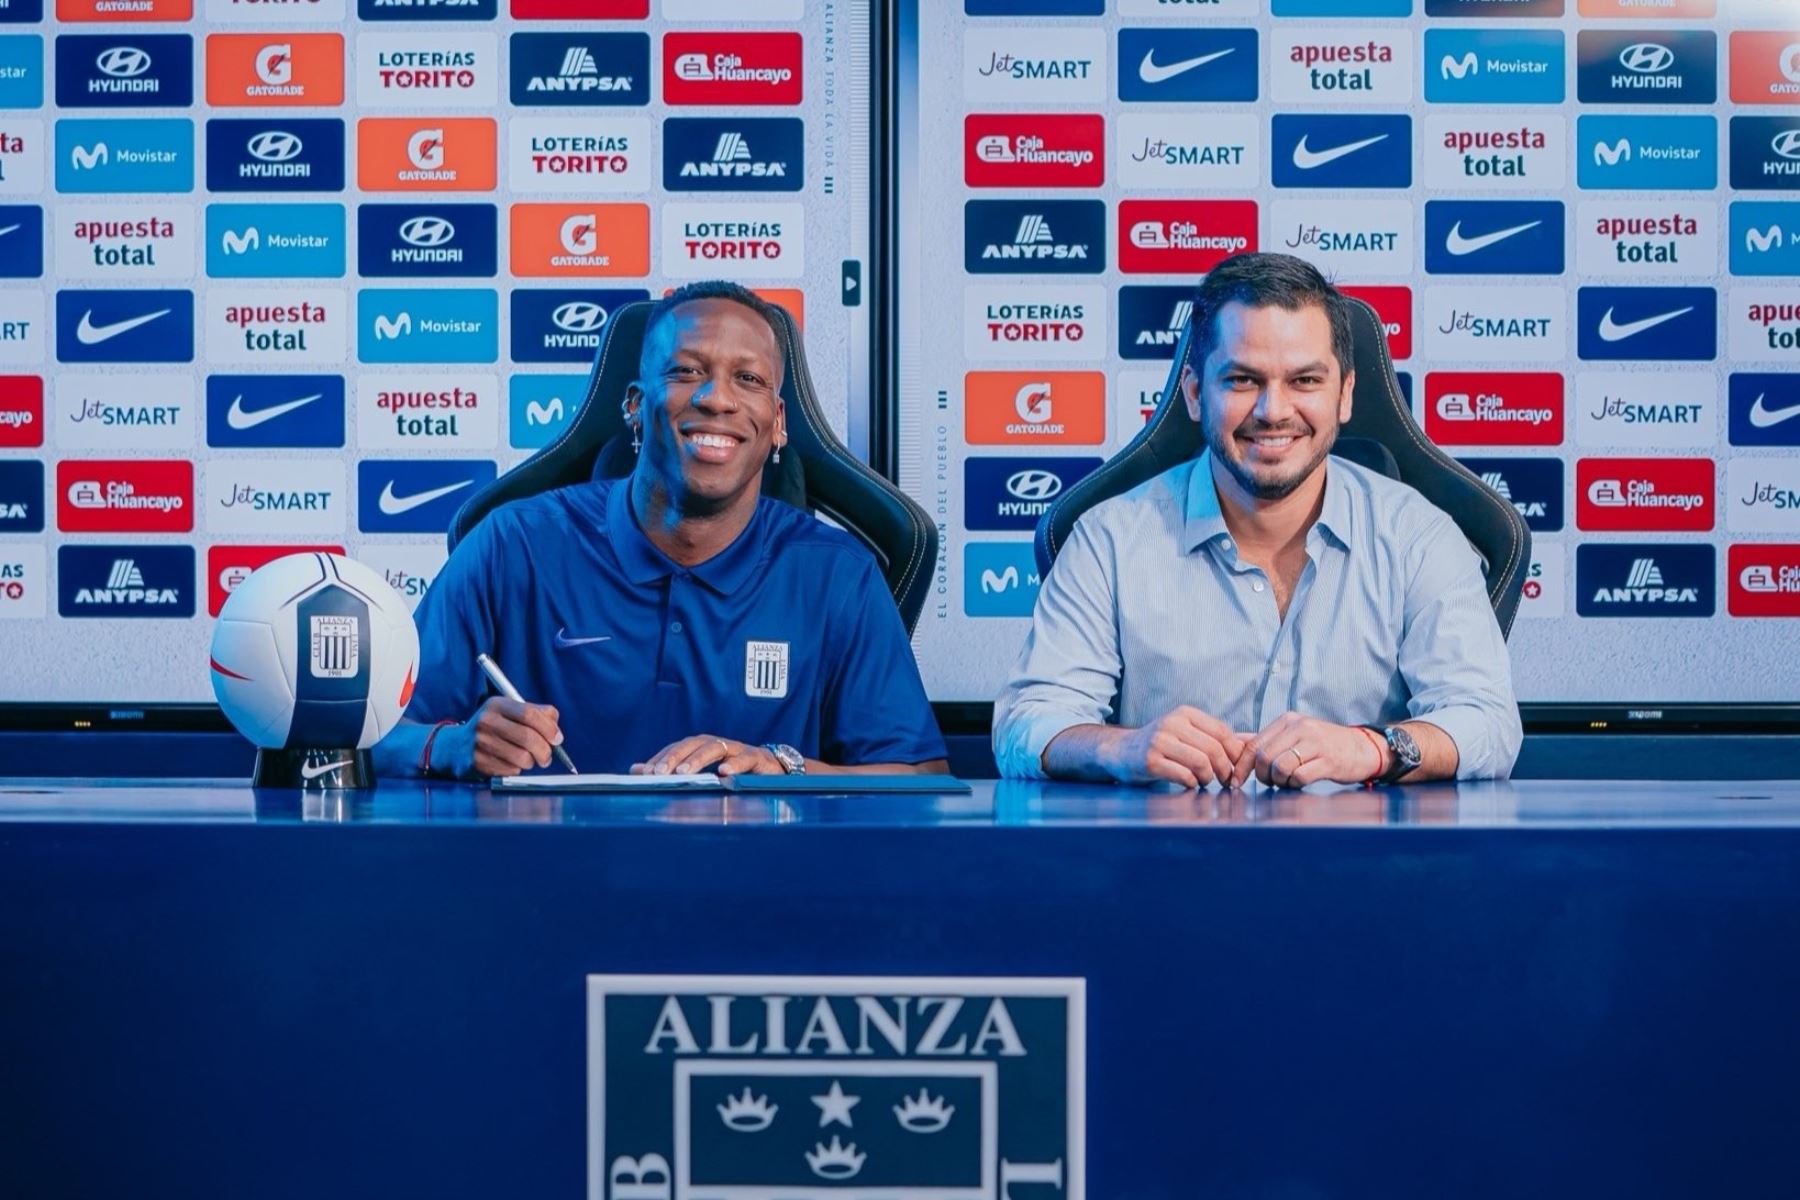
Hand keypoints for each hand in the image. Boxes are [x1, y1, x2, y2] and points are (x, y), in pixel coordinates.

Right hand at [455, 697, 563, 777]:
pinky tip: (509, 763)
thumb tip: (556, 730)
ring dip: (531, 762)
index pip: (530, 714)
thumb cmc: (492, 728)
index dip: (549, 728)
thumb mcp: (509, 712)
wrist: (455, 746)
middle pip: (528, 738)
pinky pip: (511, 770)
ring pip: (522, 758)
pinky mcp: (478, 762)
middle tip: (547, 756)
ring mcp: (480, 743)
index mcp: (497, 705)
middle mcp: (486, 722)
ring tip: (527, 758)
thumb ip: (536, 713)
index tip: (557, 739)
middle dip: (545, 750)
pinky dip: (517, 770)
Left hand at [633, 735, 783, 776]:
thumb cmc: (735, 770)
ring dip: (698, 760)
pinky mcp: (757, 758)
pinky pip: (746, 759)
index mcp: (703, 747)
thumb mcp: (703, 773)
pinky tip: (724, 773)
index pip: (677, 748)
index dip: (661, 758)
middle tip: (659, 772)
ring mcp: (738, 749)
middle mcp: (718, 744)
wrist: (773, 770)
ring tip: (685, 773)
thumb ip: (671, 770)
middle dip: (675, 756)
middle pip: (693, 743)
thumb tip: (636, 769)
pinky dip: (735, 765)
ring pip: (716, 748)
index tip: (644, 772)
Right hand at [1100, 706, 1245, 788]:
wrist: (1120, 751)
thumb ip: (1219, 737)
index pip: (1222, 731)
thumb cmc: (1161, 745)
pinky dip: (1192, 784)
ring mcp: (1159, 742)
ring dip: (1208, 778)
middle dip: (1225, 770)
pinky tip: (1189, 784)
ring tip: (1205, 781)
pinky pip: (1184, 776)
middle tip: (1225, 781)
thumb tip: (1254, 741)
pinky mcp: (1150, 761)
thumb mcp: (1188, 733)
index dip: (1235, 753)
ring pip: (1201, 763)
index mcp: (1185, 713)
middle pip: (1214, 749)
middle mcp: (1171, 723)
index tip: (1237, 768)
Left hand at [1234, 712, 1384, 788]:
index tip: (1235, 781)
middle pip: (1264, 758)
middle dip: (1262, 776)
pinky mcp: (1329, 760)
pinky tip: (1301, 782)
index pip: (1254, 744)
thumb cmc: (1323, 745)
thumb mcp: (1294, 735)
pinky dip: (1296, 784)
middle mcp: (1300, 727)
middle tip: (1271, 782)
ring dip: (1280, 781)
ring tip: (1288, 781)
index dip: (1241, 766)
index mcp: (1288, 720)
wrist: (1362, 748)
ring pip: (1280, 767)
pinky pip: (1300, 777)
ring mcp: (1315, 743)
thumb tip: (1233, 741)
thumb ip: (1265, 739)